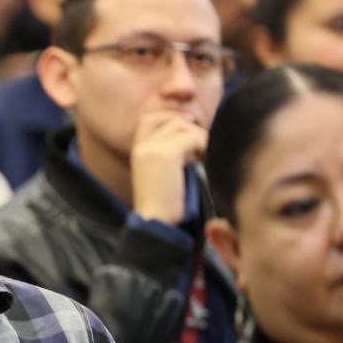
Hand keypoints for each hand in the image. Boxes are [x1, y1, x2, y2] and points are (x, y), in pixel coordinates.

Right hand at [130, 111, 208, 225]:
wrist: (157, 224)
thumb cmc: (164, 207)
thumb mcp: (161, 175)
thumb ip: (170, 155)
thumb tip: (193, 137)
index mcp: (137, 152)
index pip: (150, 118)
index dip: (171, 118)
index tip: (189, 133)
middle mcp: (142, 146)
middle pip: (171, 119)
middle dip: (190, 128)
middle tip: (200, 147)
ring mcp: (152, 149)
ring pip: (183, 125)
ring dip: (199, 138)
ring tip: (202, 157)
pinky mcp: (166, 154)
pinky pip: (193, 137)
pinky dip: (204, 146)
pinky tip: (205, 161)